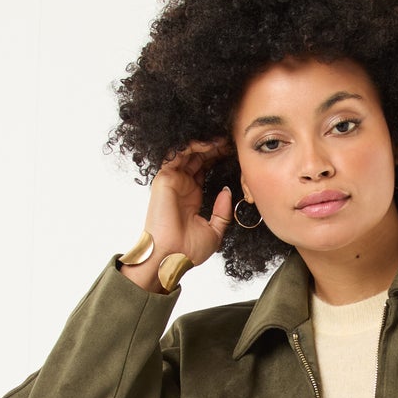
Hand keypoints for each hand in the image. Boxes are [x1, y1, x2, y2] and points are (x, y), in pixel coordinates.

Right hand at [123, 139, 233, 291]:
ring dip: (204, 145)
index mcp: (193, 197)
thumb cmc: (189, 251)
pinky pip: (177, 155)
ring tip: (221, 140)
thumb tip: (227, 191)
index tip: (233, 153)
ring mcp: (173, 182)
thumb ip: (222, 212)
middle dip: (213, 149)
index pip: (205, 170)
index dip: (217, 160)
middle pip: (197, 159)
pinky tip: (208, 144)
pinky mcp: (165, 179)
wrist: (173, 257)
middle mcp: (182, 187)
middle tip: (230, 142)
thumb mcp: (214, 232)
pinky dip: (191, 147)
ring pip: (188, 154)